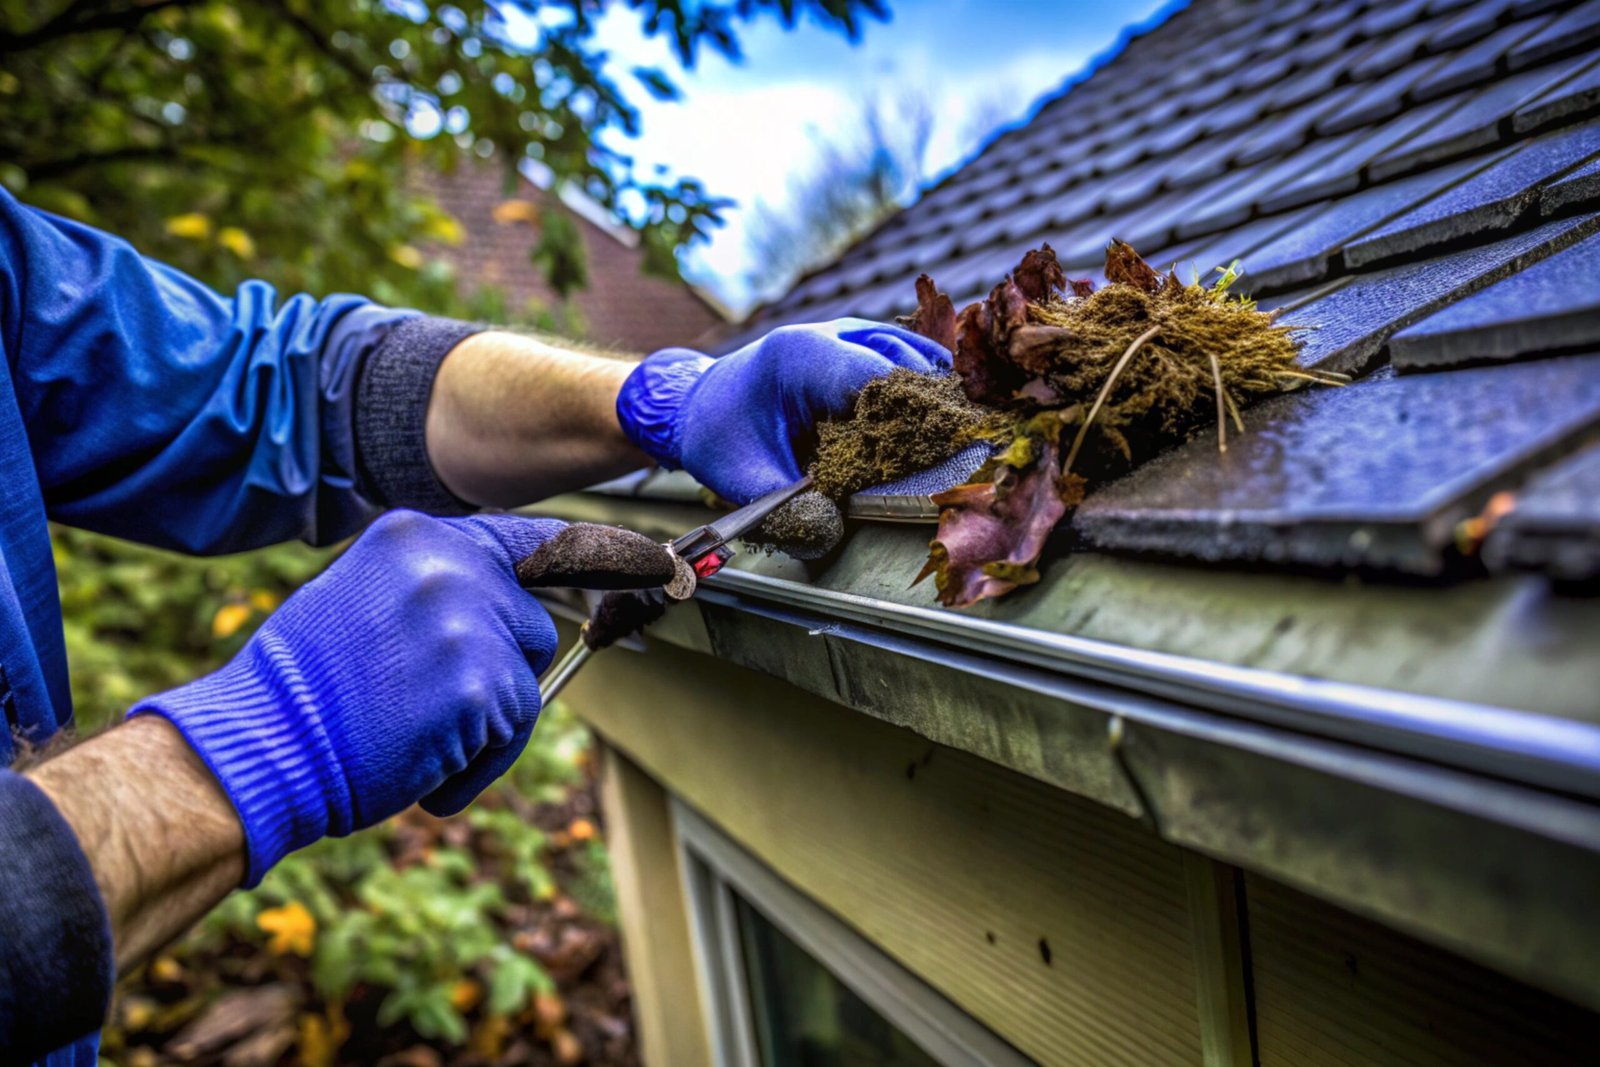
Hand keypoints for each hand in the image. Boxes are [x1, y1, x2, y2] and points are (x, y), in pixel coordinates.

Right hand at [131, 511, 674, 884]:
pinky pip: (512, 731)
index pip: (535, 540)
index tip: (663, 565)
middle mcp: (451, 566)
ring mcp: (471, 623)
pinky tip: (416, 761)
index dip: (604, 558)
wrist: (260, 746)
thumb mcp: (365, 596)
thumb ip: (437, 587)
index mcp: (417, 535)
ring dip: (484, 721)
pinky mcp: (484, 687)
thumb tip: (515, 599)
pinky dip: (474, 763)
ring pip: (524, 681)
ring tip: (408, 730)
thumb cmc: (302, 689)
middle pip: (530, 624)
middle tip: (421, 702)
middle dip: (496, 672)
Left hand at [615, 319, 950, 503]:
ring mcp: (846, 333)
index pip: (878, 377)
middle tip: (966, 447)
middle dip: (932, 405)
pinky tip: (944, 411)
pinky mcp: (856, 344)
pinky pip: (904, 354)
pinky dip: (925, 380)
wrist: (697, 404)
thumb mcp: (741, 480)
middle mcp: (830, 334)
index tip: (947, 451)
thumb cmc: (719, 437)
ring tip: (960, 433)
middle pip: (904, 361)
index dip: (915, 415)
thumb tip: (830, 533)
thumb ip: (783, 511)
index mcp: (800, 356)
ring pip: (911, 352)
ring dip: (933, 391)